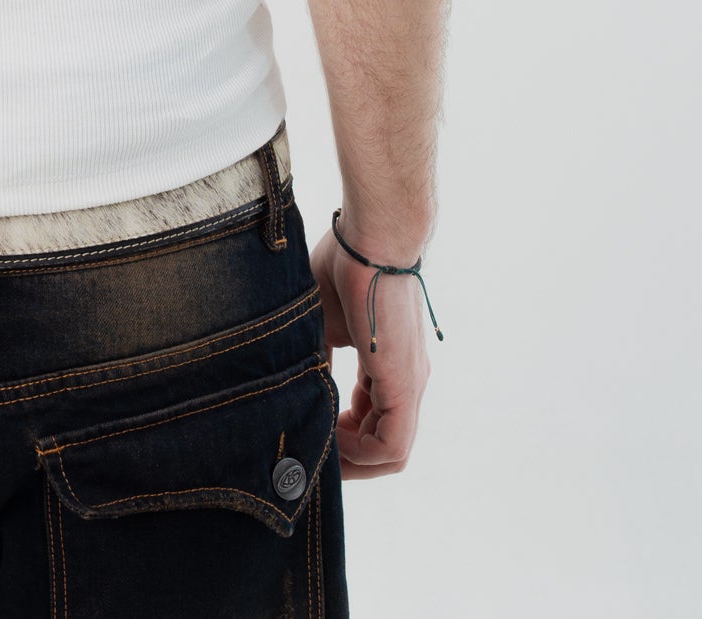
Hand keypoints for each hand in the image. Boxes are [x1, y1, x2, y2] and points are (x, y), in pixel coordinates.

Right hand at [309, 220, 431, 478]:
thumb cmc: (345, 267)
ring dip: (355, 461)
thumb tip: (292, 388)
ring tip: (319, 451)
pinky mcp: (404, 384)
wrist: (371, 239)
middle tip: (313, 454)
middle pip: (385, 446)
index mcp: (388, 366)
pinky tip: (330, 440)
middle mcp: (405, 381)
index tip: (312, 432)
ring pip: (391, 453)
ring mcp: (409, 384)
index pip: (373, 421)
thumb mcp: (322, 323)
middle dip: (348, 457)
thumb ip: (318, 359)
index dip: (343, 436)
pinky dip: (361, 453)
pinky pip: (391, 445)